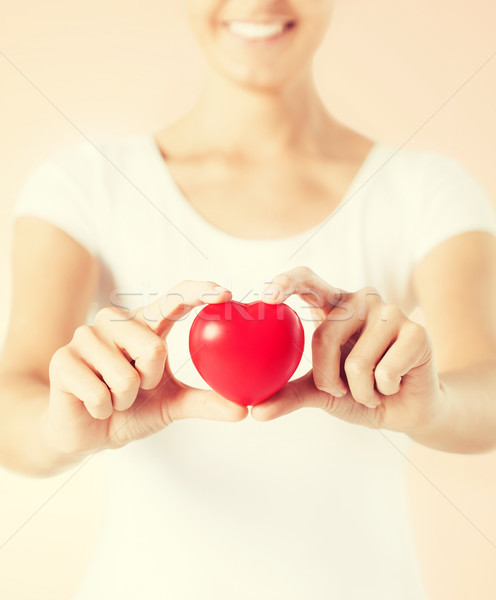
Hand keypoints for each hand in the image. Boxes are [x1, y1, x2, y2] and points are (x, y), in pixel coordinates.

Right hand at [43, 280, 247, 455]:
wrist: (85, 433)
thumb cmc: (130, 409)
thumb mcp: (172, 405)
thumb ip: (205, 402)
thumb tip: (244, 410)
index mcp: (144, 326)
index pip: (173, 299)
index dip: (197, 292)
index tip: (224, 293)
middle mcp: (115, 322)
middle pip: (153, 348)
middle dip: (148, 382)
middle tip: (135, 388)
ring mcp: (86, 336)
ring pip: (126, 375)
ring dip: (125, 400)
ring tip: (113, 397)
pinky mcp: (63, 358)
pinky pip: (99, 392)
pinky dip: (104, 409)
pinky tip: (94, 405)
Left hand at [251, 266, 443, 434]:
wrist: (404, 410)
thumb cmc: (358, 393)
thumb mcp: (320, 392)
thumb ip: (289, 395)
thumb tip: (257, 412)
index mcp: (333, 306)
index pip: (307, 280)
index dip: (286, 282)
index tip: (267, 298)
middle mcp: (360, 301)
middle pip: (324, 336)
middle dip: (328, 379)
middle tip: (343, 390)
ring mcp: (391, 312)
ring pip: (356, 362)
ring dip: (361, 392)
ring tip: (374, 387)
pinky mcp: (417, 330)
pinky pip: (385, 371)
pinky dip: (385, 390)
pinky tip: (396, 384)